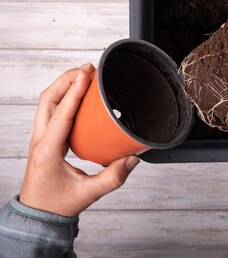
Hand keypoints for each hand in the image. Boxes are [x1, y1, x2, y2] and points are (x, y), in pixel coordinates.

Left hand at [19, 64, 139, 216]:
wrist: (38, 215)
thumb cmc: (57, 205)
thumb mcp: (88, 193)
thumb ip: (113, 177)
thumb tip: (133, 158)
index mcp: (48, 151)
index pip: (60, 114)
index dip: (74, 92)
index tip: (86, 75)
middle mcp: (40, 141)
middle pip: (47, 99)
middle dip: (67, 79)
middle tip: (89, 69)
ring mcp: (40, 138)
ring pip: (46, 102)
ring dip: (64, 85)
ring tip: (85, 74)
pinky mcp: (46, 139)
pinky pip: (52, 110)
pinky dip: (65, 96)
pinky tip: (81, 94)